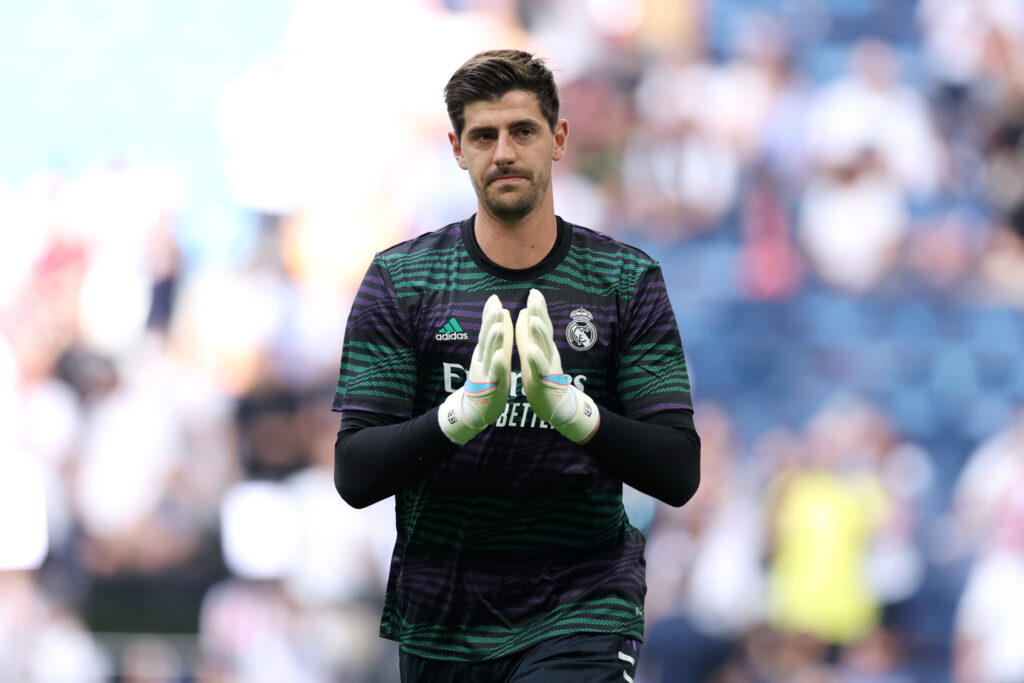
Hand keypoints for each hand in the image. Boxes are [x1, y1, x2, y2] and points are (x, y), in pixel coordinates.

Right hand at [438, 295, 512, 444]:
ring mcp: (486, 372)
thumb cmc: (489, 378)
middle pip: (486, 337)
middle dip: (490, 321)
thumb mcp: (494, 354)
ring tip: (498, 325)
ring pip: (489, 353)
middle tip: (496, 305)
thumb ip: (497, 336)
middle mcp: (483, 359)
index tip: (494, 298)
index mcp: (486, 350)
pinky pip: (494, 374)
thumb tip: (502, 313)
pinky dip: (497, 364)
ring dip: (493, 339)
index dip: (490, 314)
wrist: (478, 408)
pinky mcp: (491, 386)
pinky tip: (500, 355)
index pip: (487, 329)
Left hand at [515, 289, 599, 442]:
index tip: (534, 291)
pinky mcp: (545, 381)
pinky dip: (537, 359)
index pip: (541, 323)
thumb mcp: (532, 352)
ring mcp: (547, 367)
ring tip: (534, 319)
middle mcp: (547, 353)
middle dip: (540, 313)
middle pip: (545, 330)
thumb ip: (528, 333)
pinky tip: (532, 350)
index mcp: (542, 346)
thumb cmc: (541, 376)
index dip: (538, 307)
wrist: (554, 405)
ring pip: (544, 347)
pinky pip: (541, 369)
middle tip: (535, 297)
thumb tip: (527, 311)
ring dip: (539, 333)